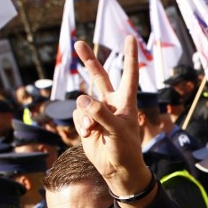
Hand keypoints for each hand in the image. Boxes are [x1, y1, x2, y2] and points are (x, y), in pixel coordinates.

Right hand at [72, 37, 150, 196]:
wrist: (117, 169)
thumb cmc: (125, 149)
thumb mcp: (116, 130)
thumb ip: (100, 113)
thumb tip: (82, 99)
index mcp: (126, 102)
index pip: (129, 74)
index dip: (129, 57)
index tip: (130, 38)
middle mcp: (111, 103)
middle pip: (100, 77)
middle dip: (89, 61)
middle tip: (78, 43)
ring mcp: (98, 112)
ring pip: (83, 102)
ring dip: (84, 116)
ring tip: (93, 130)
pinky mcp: (87, 122)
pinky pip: (77, 116)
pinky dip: (80, 124)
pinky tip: (88, 135)